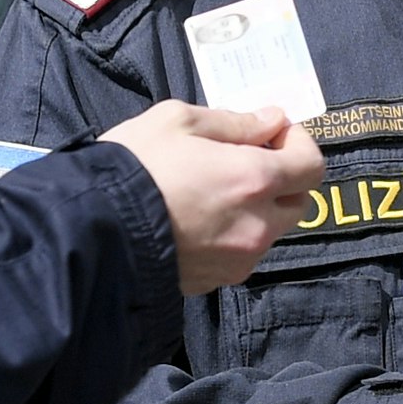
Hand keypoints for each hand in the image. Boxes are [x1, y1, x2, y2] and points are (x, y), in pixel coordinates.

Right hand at [98, 101, 320, 293]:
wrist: (90, 231)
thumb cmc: (132, 166)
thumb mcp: (178, 121)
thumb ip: (235, 122)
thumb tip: (272, 121)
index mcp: (255, 179)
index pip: (313, 166)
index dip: (300, 145)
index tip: (274, 135)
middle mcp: (257, 225)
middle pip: (299, 203)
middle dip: (283, 180)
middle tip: (246, 161)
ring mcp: (239, 259)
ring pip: (270, 232)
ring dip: (257, 210)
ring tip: (213, 192)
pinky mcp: (216, 282)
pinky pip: (240, 255)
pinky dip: (232, 236)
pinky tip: (196, 221)